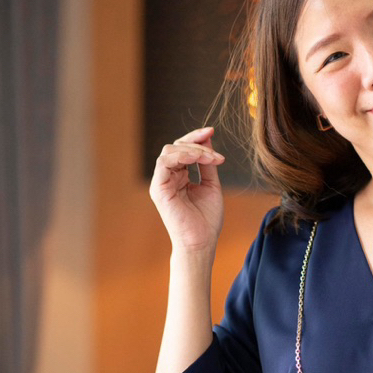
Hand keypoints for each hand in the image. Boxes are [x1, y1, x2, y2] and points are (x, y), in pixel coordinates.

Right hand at [150, 127, 225, 253]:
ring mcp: (161, 182)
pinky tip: (198, 159)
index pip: (183, 149)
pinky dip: (181, 156)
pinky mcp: (158, 189)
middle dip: (196, 142)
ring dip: (192, 150)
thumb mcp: (211, 184)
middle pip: (176, 146)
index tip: (212, 131)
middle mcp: (167, 177)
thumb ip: (207, 163)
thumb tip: (208, 139)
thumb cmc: (207, 219)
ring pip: (170, 151)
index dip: (196, 138)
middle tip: (214, 148)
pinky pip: (164, 162)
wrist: (202, 242)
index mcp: (179, 176)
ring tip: (210, 158)